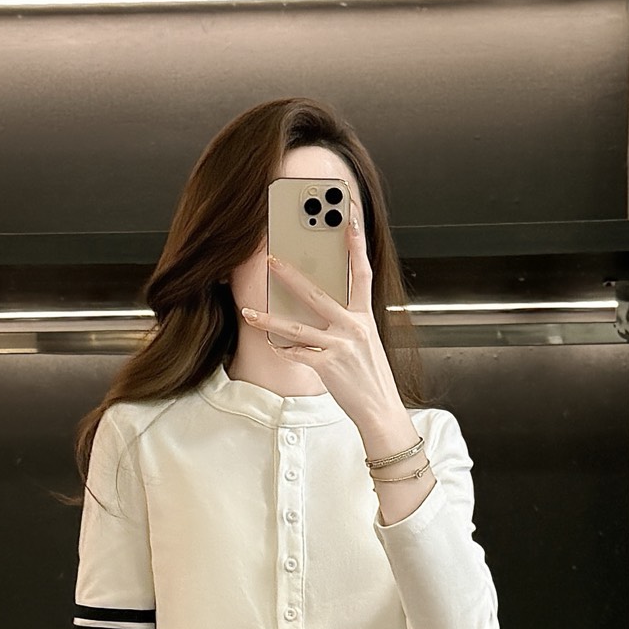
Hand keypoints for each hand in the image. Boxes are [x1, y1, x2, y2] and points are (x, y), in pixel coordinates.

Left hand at [238, 207, 412, 452]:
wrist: (380, 409)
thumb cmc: (370, 376)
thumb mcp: (365, 342)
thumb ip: (347, 322)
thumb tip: (319, 307)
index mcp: (364, 317)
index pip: (361, 273)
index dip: (355, 245)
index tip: (348, 218)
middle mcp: (354, 327)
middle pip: (317, 294)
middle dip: (291, 275)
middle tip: (271, 259)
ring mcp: (341, 346)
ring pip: (297, 328)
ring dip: (269, 319)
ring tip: (249, 311)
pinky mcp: (328, 366)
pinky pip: (298, 355)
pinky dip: (283, 351)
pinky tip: (271, 345)